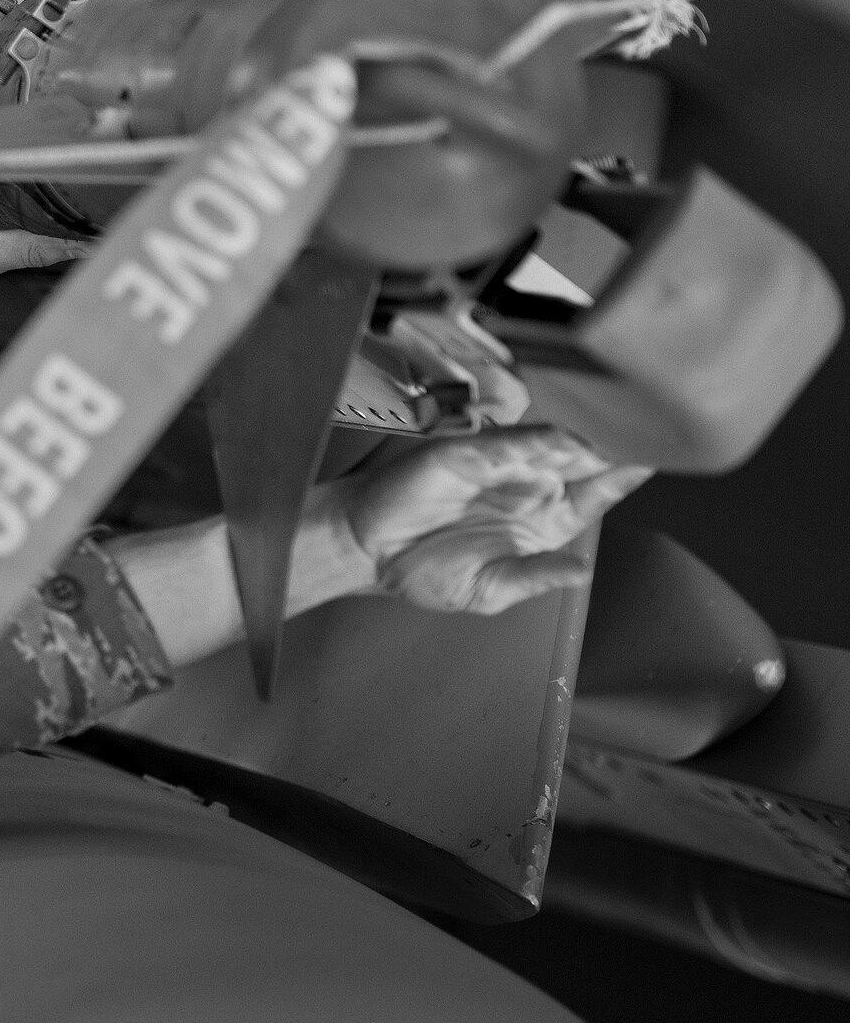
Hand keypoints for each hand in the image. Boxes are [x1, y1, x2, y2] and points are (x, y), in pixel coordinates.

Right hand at [342, 426, 650, 614]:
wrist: (367, 554)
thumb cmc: (424, 572)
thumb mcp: (489, 591)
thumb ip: (534, 578)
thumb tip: (581, 572)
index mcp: (542, 521)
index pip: (594, 494)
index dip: (623, 478)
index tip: (656, 460)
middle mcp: (525, 486)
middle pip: (582, 461)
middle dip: (614, 448)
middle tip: (650, 431)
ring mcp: (497, 467)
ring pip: (551, 445)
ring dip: (584, 440)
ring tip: (616, 434)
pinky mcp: (464, 454)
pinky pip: (504, 443)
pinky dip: (533, 440)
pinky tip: (562, 441)